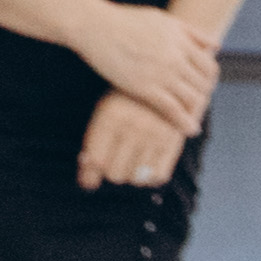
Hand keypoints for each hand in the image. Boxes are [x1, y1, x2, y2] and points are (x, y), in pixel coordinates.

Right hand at [67, 0, 219, 134]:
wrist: (94, 26)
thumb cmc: (124, 20)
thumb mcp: (162, 19)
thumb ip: (190, 32)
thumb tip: (215, 45)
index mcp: (181, 41)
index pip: (209, 66)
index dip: (210, 80)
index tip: (203, 87)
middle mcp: (176, 57)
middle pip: (203, 84)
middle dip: (203, 96)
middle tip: (197, 105)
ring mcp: (162, 73)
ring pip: (192, 98)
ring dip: (196, 110)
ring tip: (194, 118)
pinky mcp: (145, 88)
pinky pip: (173, 109)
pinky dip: (184, 122)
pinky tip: (189, 129)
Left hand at [76, 90, 190, 192]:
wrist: (164, 76)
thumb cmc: (127, 98)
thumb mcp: (105, 112)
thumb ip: (93, 146)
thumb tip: (86, 184)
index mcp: (111, 117)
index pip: (97, 160)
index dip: (90, 173)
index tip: (89, 178)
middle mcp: (134, 127)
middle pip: (115, 174)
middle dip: (110, 171)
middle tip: (112, 161)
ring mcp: (156, 135)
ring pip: (136, 178)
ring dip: (130, 174)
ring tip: (129, 160)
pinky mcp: (174, 141)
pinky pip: (159, 175)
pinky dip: (150, 176)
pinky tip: (145, 163)